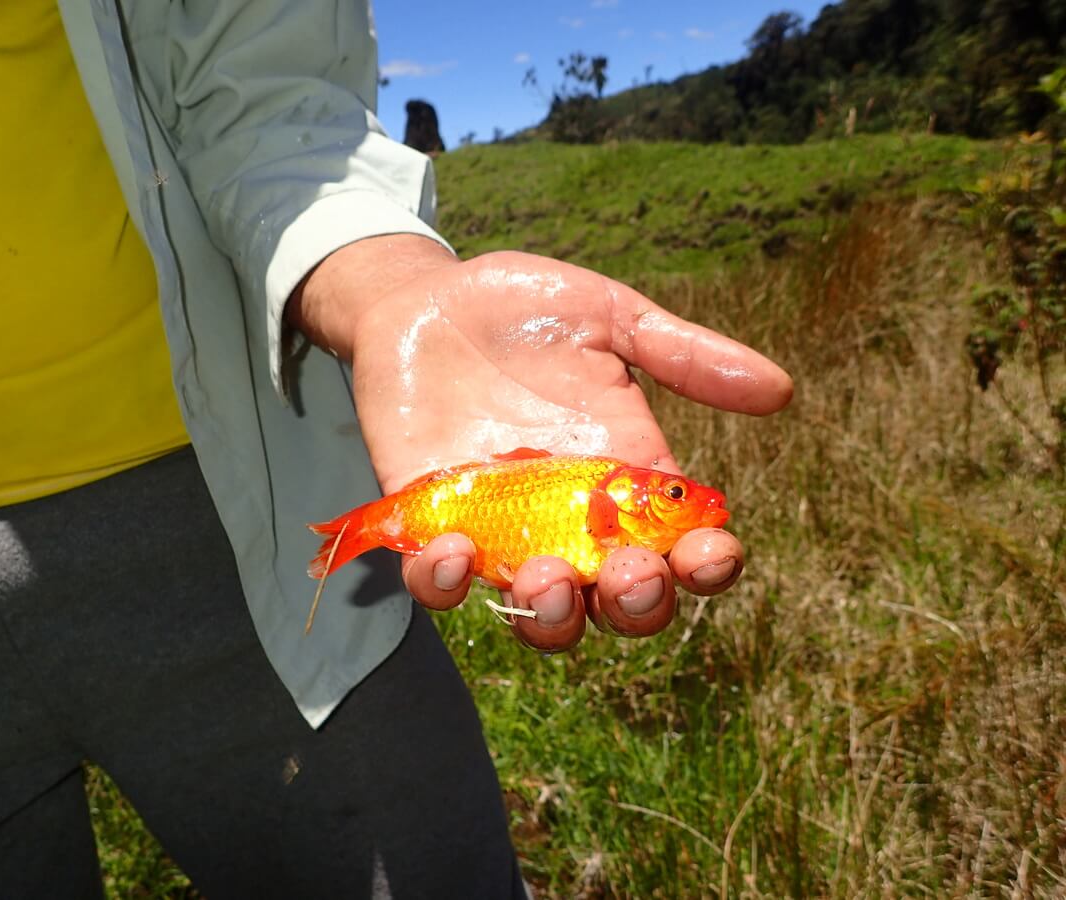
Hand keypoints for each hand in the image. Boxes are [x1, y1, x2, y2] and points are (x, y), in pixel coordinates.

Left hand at [289, 237, 790, 649]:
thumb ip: (683, 355)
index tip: (712, 551)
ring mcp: (500, 529)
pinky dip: (446, 583)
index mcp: (625, 479)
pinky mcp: (432, 523)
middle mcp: (568, 521)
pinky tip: (452, 554)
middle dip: (634, 604)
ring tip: (549, 577)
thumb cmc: (525, 310)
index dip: (705, 566)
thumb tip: (781, 390)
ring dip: (550, 614)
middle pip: (617, 602)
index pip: (680, 549)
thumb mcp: (609, 318)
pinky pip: (440, 582)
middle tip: (631, 573)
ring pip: (537, 610)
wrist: (424, 298)